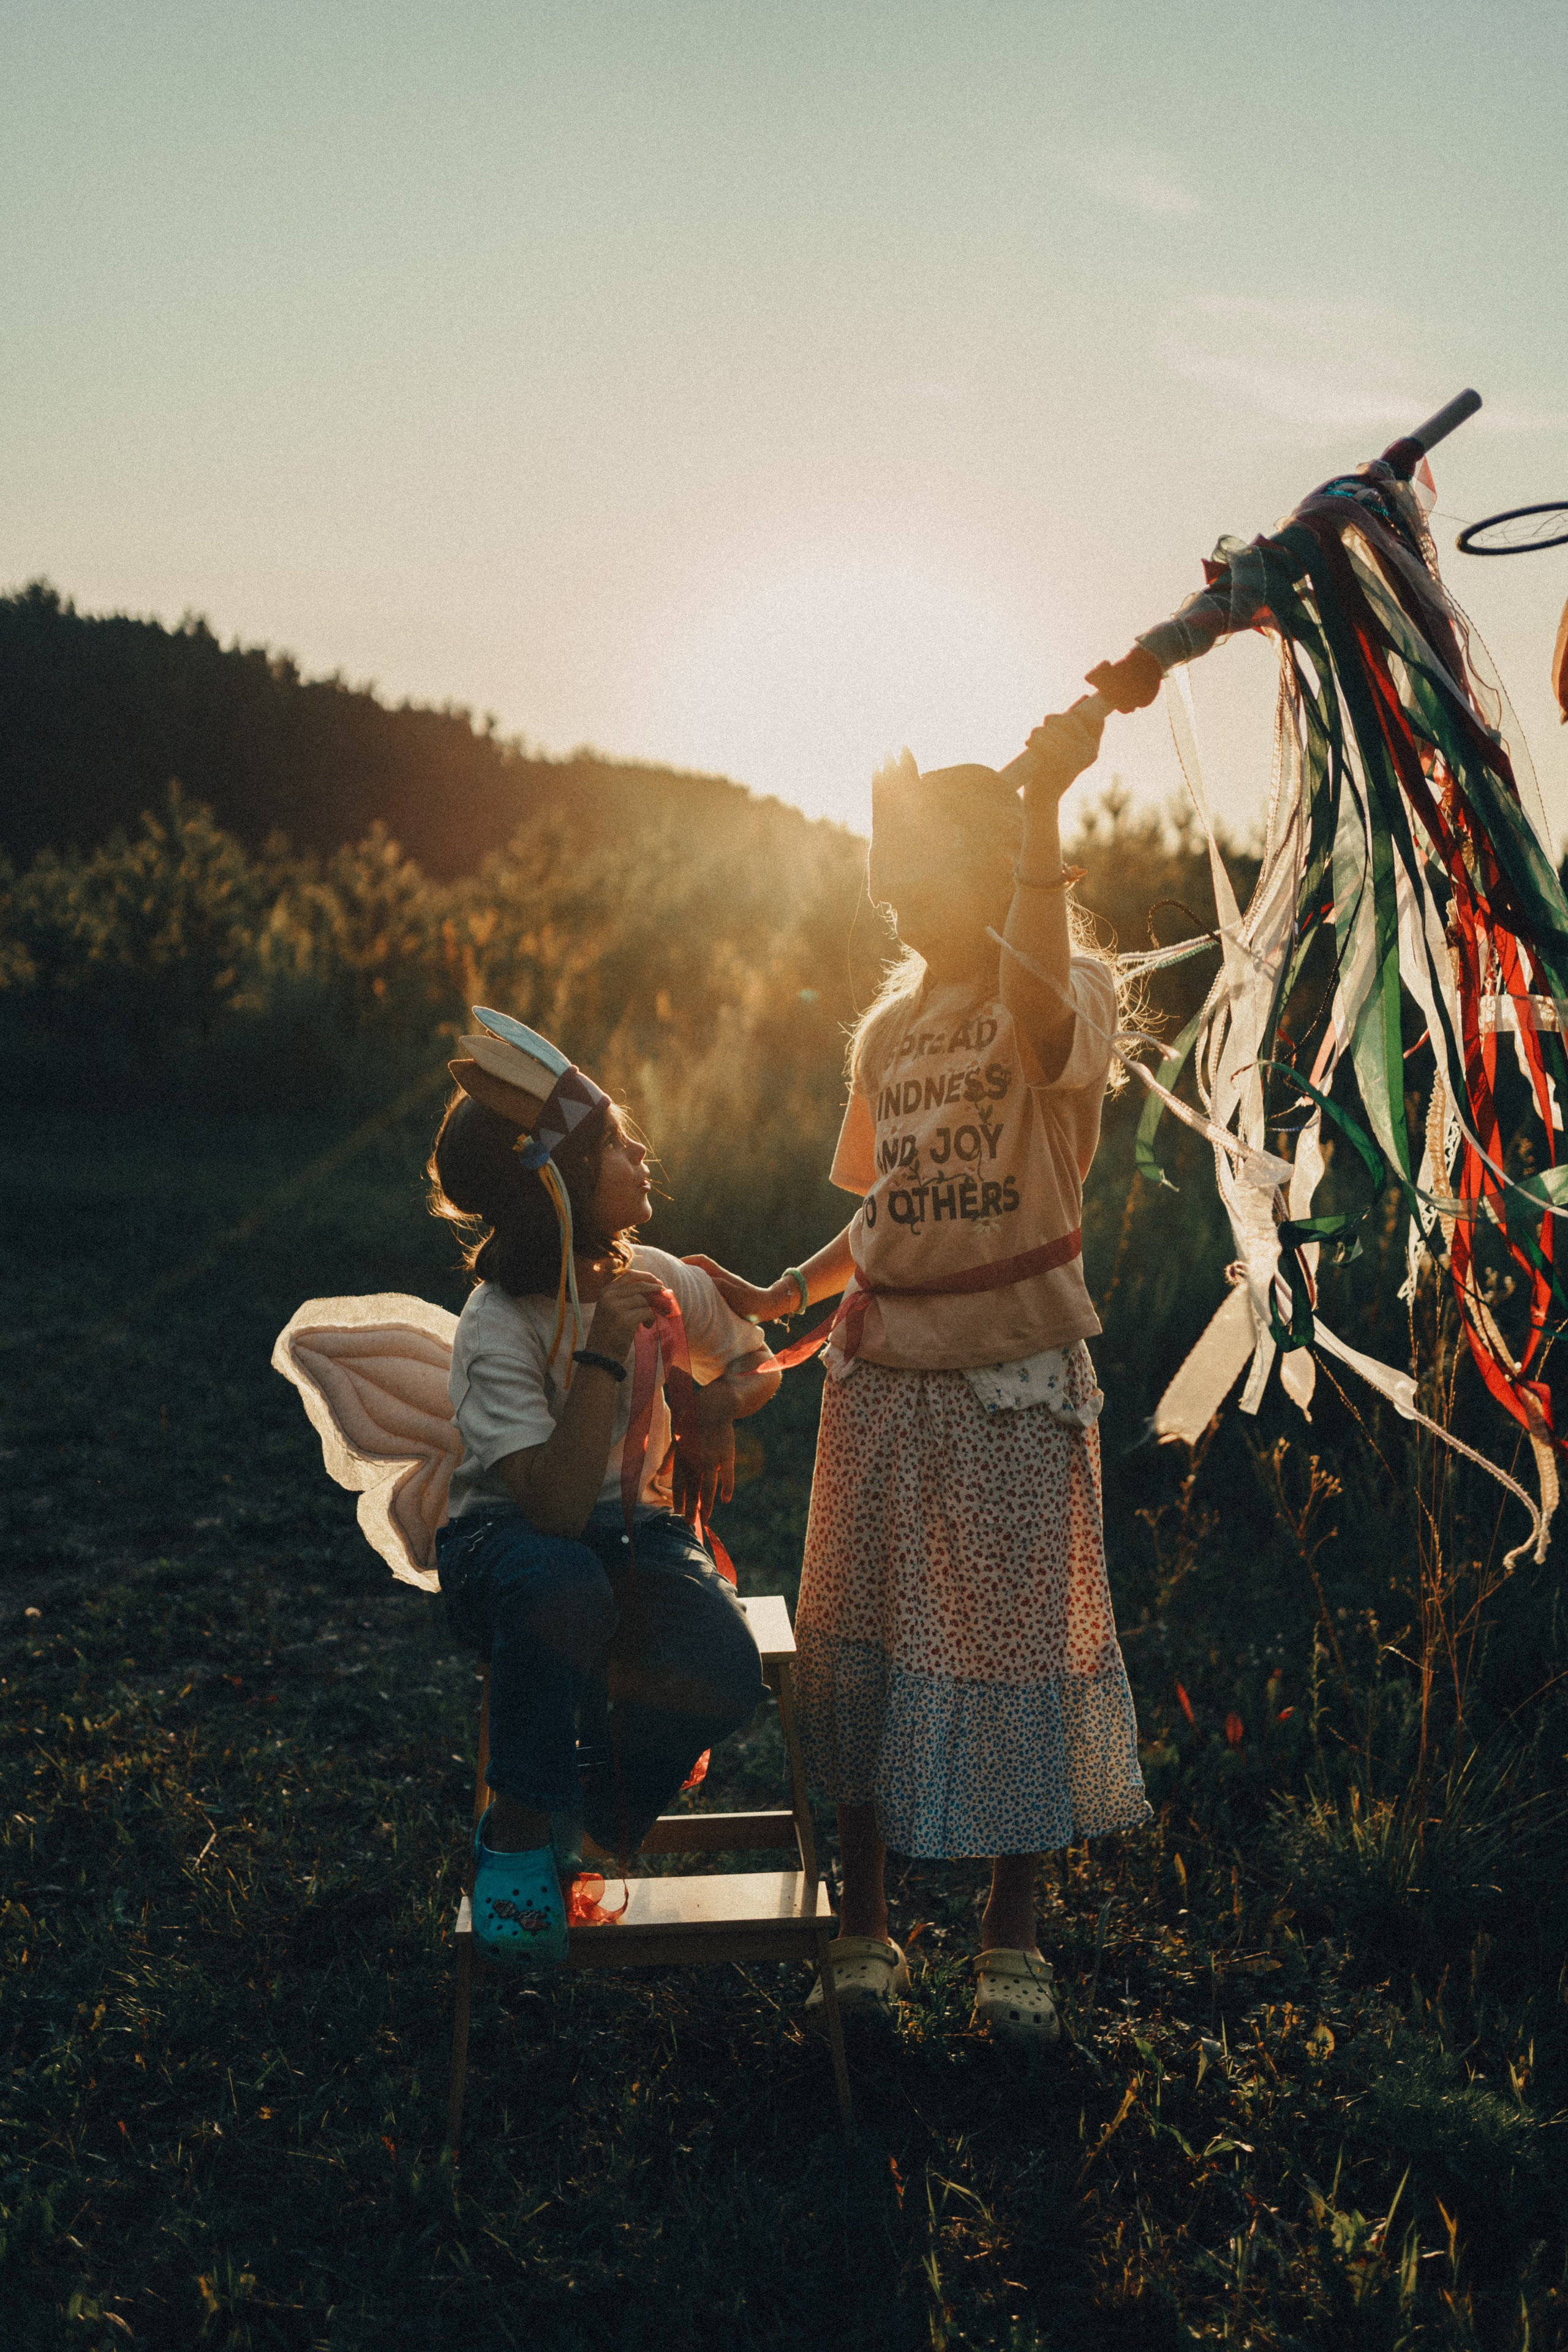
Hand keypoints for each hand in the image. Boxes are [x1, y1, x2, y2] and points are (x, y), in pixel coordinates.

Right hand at [585, 1270, 675, 1360]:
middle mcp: (609, 1296)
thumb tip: (662, 1289)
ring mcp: (616, 1307)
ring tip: (650, 1320)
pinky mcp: (625, 1319)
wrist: (600, 1357)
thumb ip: (629, 1298)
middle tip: (667, 1300)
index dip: (647, 1277)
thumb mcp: (613, 1310)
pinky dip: (651, 1319)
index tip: (658, 1284)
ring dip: (654, 1309)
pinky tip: (647, 1326)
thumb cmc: (610, 1334)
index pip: (630, 1275)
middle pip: (641, 1286)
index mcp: (605, 1291)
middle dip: (657, 1291)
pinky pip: (647, 1312)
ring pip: (645, 1300)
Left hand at [665, 1399, 735, 1521]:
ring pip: (708, 1488)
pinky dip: (727, 1488)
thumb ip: (669, 1457)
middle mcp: (696, 1461)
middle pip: (692, 1490)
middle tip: (689, 1525)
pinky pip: (727, 1477)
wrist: (714, 1407)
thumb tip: (659, 1474)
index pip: (678, 1484)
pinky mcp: (727, 1456)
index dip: (678, 1500)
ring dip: (707, 1505)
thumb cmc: (692, 1420)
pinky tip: (725, 1500)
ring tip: (705, 1520)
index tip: (676, 1514)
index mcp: (682, 1457)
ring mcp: (712, 1460)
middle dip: (690, 1509)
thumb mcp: (676, 1436)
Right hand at [682, 1254, 795, 1322]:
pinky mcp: (725, 1294)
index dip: (687, 1260)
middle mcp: (721, 1278)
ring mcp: (723, 1285)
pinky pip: (707, 1288)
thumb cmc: (753, 1303)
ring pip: (703, 1279)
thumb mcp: (736, 1295)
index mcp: (722, 1276)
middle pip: (699, 1268)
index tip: (673, 1265)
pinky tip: (693, 1300)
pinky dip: (698, 1290)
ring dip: (691, 1281)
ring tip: (678, 1288)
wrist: (769, 1306)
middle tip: (670, 1276)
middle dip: (684, 1270)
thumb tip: (702, 1280)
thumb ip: (720, 1286)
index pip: (701, 1261)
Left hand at [1022, 697, 1105, 804]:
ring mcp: (1076, 757)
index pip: (1093, 719)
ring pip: (1054, 727)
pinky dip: (1034, 739)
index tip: (1064, 719)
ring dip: (1039, 731)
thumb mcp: (1068, 747)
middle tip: (1043, 727)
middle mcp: (1088, 752)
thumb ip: (1076, 725)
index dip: (1077, 714)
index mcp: (1093, 748)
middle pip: (1071, 719)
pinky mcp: (1059, 761)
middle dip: (1053, 720)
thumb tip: (1085, 698)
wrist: (1042, 799)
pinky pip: (1044, 738)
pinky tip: (1030, 745)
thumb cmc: (1052, 770)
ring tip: (1033, 739)